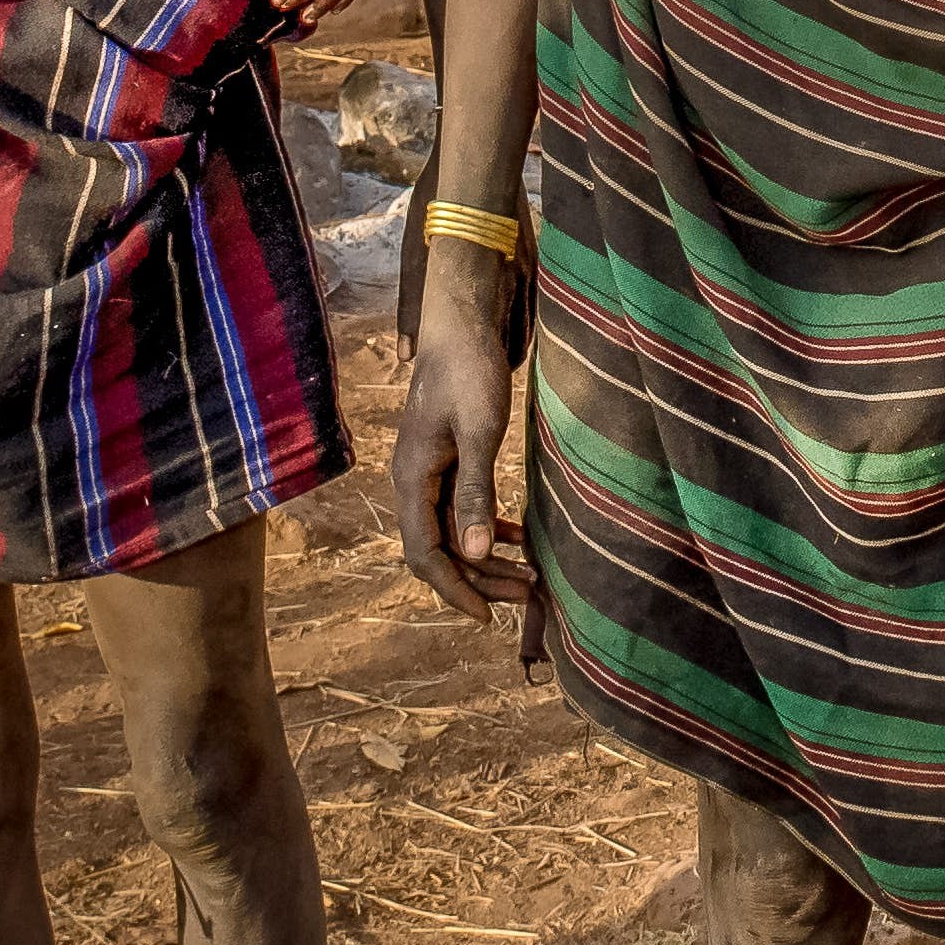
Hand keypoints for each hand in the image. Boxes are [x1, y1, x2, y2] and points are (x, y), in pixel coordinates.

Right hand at [390, 262, 534, 623]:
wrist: (459, 327)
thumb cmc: (469, 372)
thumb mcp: (480, 433)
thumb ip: (475, 492)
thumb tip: (477, 552)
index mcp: (412, 479)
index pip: (425, 555)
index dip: (455, 590)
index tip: (488, 617)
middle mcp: (412, 482)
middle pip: (438, 552)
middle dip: (480, 579)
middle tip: (528, 593)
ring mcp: (427, 473)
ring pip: (451, 534)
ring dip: (487, 558)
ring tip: (532, 574)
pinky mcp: (445, 463)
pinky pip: (460, 511)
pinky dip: (487, 529)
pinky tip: (519, 537)